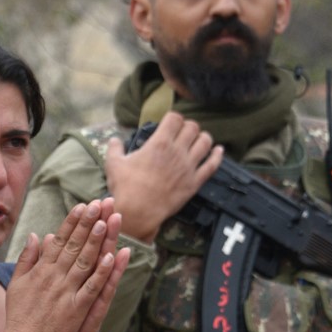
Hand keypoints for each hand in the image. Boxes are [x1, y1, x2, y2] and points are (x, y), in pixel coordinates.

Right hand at [2, 198, 128, 331]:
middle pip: (73, 246)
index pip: (58, 240)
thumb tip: (35, 235)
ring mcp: (66, 292)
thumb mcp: (17, 283)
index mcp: (41, 270)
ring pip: (84, 262)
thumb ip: (27, 258)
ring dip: (95, 241)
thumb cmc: (19, 314)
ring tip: (105, 222)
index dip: (71, 222)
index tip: (82, 206)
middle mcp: (54, 277)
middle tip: (99, 204)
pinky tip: (110, 257)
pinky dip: (100, 272)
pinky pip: (91, 287)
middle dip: (87, 224)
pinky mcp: (76, 308)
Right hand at [104, 112, 222, 242]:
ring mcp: (188, 167)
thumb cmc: (125, 188)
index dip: (173, 118)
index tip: (169, 123)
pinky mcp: (194, 182)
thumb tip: (114, 139)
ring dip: (202, 138)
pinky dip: (217, 155)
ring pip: (205, 142)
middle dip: (188, 127)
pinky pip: (212, 165)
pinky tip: (218, 150)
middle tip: (182, 133)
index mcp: (159, 143)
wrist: (138, 212)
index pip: (175, 118)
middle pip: (192, 127)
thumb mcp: (113, 164)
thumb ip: (114, 148)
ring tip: (198, 140)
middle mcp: (177, 151)